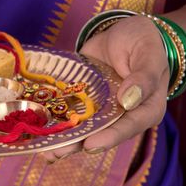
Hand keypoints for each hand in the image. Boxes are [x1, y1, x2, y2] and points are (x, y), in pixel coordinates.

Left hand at [43, 15, 168, 161]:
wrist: (121, 32)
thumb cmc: (141, 41)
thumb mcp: (147, 53)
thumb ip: (144, 76)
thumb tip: (129, 100)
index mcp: (146, 109)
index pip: (129, 126)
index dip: (110, 137)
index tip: (91, 144)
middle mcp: (122, 115)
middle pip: (101, 134)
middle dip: (78, 144)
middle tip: (56, 152)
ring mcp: (101, 110)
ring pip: (83, 129)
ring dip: (64, 140)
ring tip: (44, 150)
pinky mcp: (83, 102)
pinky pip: (69, 114)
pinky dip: (55, 123)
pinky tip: (37, 132)